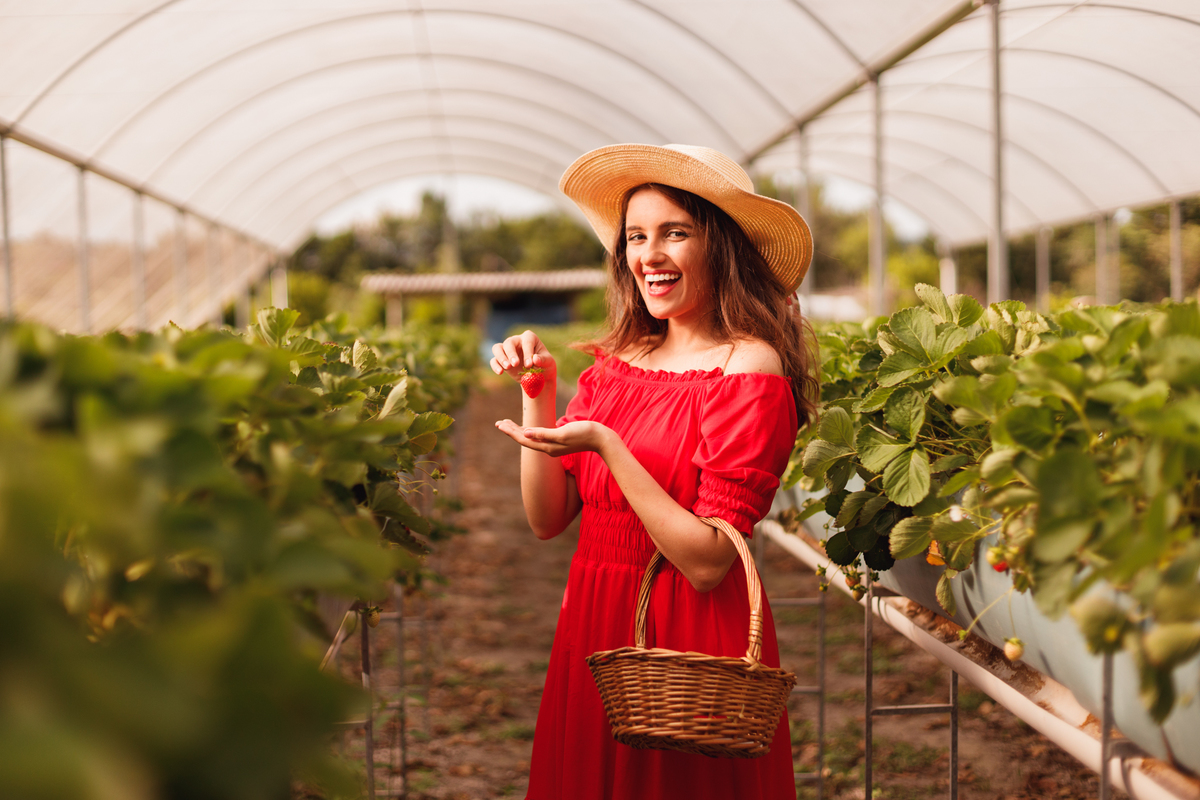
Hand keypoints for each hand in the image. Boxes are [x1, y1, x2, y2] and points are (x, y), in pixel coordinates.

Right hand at [490, 330, 556, 384]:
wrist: (538, 375)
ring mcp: (507, 350)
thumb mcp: (548, 362)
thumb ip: (543, 360)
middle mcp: (516, 341)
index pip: (527, 341)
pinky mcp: (501, 360)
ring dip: (501, 357)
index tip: (529, 365)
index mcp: (529, 337)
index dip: (527, 352)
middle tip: (515, 364)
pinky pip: (494, 360)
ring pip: (497, 348)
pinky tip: (500, 372)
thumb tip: (535, 359)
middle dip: (511, 353)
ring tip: (507, 367)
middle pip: (509, 343)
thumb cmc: (544, 364)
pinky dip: (495, 365)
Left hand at [494, 419, 609, 456]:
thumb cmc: (584, 434)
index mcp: (547, 446)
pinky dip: (531, 431)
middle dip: (511, 431)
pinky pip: (540, 437)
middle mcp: (548, 448)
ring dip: (519, 431)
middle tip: (499, 423)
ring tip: (509, 424)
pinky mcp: (560, 441)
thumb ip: (544, 434)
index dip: (510, 431)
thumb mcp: (563, 433)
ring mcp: (554, 446)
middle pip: (525, 439)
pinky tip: (529, 428)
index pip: (523, 439)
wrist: (602, 440)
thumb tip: (525, 433)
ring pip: (531, 438)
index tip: (499, 424)